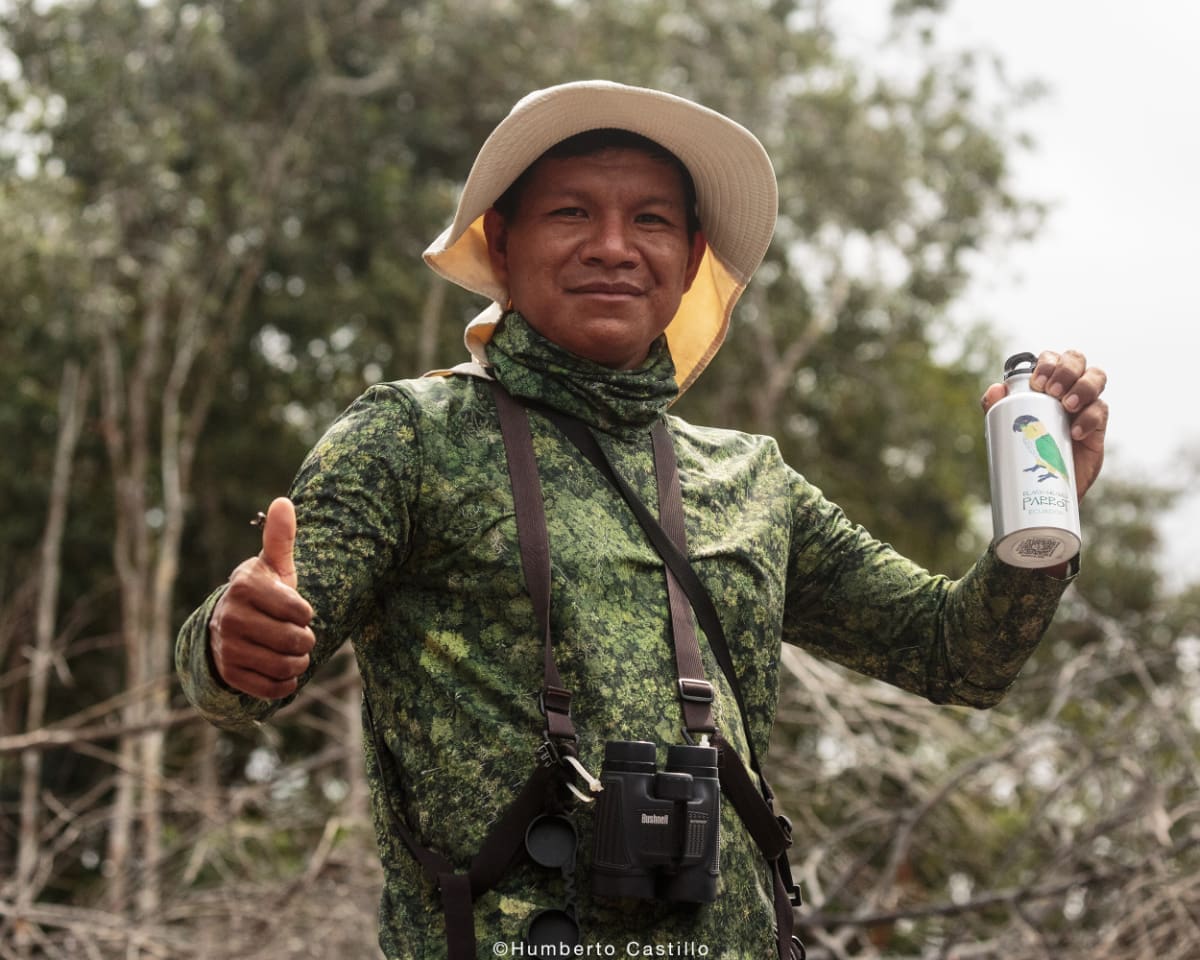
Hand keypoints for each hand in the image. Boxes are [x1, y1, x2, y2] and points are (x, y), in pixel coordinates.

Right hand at [209, 497, 314, 698]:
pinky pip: (272, 690)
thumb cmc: (263, 592)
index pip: (300, 611)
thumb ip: (280, 537)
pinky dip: (286, 684)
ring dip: (299, 663)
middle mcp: (231, 616)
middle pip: (294, 641)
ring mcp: (227, 647)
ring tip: (293, 652)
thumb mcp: (273, 565)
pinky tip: (283, 672)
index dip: (306, 613)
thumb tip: (283, 501)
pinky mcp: (229, 674)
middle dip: (305, 641)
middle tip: (300, 636)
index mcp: (245, 586)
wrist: (228, 626)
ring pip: (285, 666)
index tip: (297, 610)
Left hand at [981, 349, 1108, 501]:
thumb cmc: (1025, 451)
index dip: (1047, 363)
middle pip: (1076, 360)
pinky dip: (1089, 418)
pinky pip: (1101, 410)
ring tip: (1068, 406)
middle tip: (1052, 391)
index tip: (1036, 383)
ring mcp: (1086, 403)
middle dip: (1066, 369)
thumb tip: (996, 389)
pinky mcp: (1098, 424)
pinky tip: (1075, 432)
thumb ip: (998, 409)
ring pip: (1096, 377)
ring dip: (1083, 386)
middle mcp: (1068, 387)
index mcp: (1046, 383)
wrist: (1045, 486)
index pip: (1052, 359)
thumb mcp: (1008, 430)